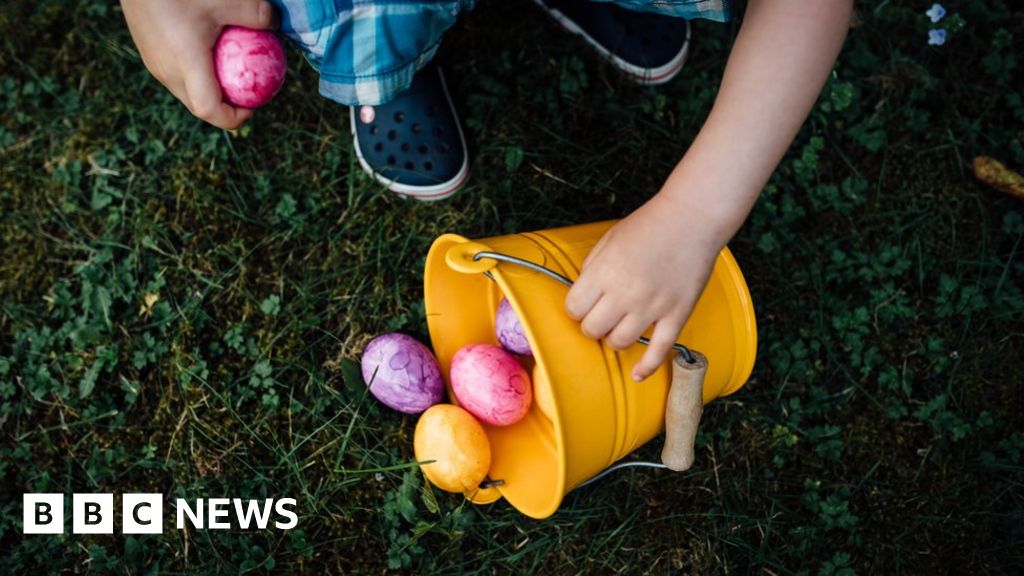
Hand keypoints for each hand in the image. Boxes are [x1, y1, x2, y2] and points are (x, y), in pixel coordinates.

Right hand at [120, 0, 276, 128]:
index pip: (209, 110)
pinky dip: (196, 74)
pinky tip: (209, 51)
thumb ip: (258, 15)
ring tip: (230, 72)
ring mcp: (154, 64)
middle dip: (226, 107)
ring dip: (210, 90)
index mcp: (186, 65)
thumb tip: (276, 25)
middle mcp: (167, 72)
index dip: (233, 118)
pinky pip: (176, 75)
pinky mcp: (149, 53)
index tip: (252, 107)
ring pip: (186, 92)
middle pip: (199, 106)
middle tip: (247, 91)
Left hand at [565, 194, 721, 381]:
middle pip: (593, 330)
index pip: (574, 309)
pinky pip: (659, 350)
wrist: (691, 218)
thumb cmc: (648, 225)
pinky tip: (638, 375)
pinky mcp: (676, 314)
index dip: (576, 309)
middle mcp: (626, 293)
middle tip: (600, 317)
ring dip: (615, 339)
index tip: (583, 305)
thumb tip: (582, 294)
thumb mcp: (608, 240)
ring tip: (620, 328)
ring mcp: (653, 307)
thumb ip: (592, 269)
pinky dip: (647, 367)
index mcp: (605, 272)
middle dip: (592, 325)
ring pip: (620, 343)